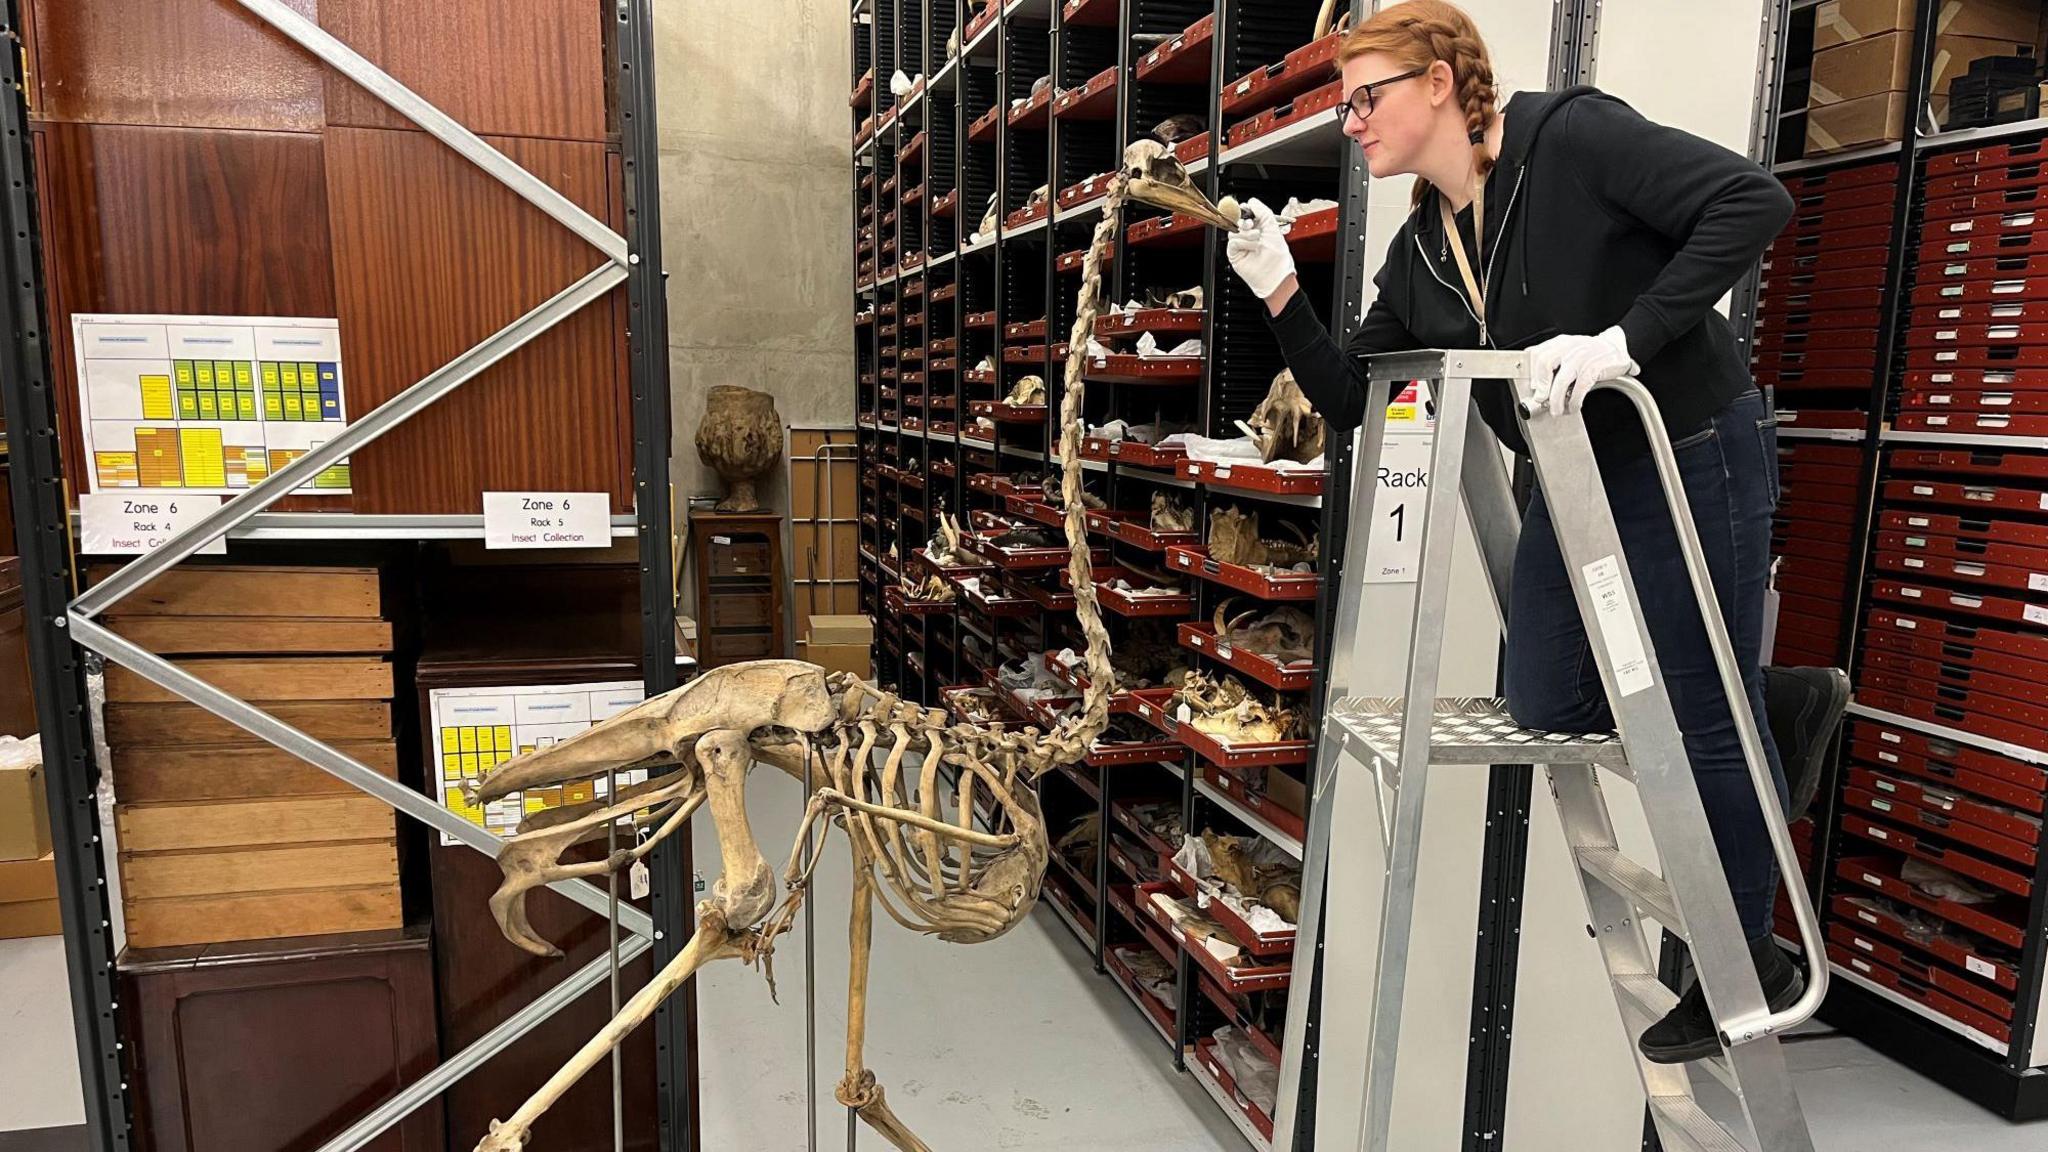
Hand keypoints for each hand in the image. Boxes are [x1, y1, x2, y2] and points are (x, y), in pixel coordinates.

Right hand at [1226, 197, 1295, 299]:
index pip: (1248, 213)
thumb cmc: (1277, 255)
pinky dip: (1242, 242)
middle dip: (1245, 220)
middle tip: (1251, 223)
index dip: (1247, 209)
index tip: (1247, 207)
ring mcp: (1242, 244)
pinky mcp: (1235, 253)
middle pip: (1238, 220)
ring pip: (1235, 230)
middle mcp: (1250, 235)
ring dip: (1246, 233)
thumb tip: (1252, 201)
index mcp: (1260, 227)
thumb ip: (1262, 211)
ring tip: (1256, 239)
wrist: (1274, 273)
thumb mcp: (1272, 226)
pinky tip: (1251, 247)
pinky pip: (1233, 241)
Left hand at [1524, 327, 1639, 416]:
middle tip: (1541, 400)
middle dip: (1541, 386)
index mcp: (1559, 343)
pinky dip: (1574, 402)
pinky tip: (1574, 407)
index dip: (1531, 372)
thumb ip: (1553, 362)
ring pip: (1560, 381)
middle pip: (1544, 364)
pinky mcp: (1593, 368)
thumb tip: (1535, 384)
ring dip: (1556, 400)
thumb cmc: (1590, 353)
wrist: (1616, 348)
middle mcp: (1568, 347)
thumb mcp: (1569, 351)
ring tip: (1556, 410)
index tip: (1532, 387)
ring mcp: (1581, 357)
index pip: (1536, 353)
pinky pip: (1579, 388)